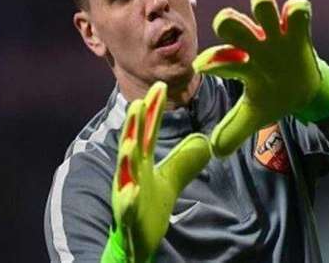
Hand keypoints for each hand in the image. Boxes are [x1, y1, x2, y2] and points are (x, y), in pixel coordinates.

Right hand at [105, 82, 210, 262]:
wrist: (137, 241)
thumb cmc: (148, 206)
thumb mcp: (170, 180)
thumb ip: (184, 160)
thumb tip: (204, 141)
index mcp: (141, 162)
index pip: (148, 130)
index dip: (153, 110)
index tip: (160, 87)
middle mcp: (131, 173)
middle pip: (133, 143)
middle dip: (134, 124)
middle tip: (139, 102)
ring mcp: (127, 193)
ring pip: (124, 172)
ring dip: (125, 156)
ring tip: (129, 140)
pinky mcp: (128, 215)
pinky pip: (126, 206)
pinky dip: (127, 198)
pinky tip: (131, 189)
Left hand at [193, 0, 328, 157]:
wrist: (303, 89)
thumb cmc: (273, 96)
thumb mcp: (255, 115)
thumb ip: (235, 130)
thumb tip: (216, 152)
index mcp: (239, 64)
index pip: (219, 59)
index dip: (212, 61)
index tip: (203, 66)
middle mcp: (252, 45)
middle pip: (232, 24)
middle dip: (230, 22)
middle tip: (227, 24)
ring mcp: (275, 34)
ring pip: (262, 9)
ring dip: (262, 8)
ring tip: (266, 11)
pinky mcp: (298, 30)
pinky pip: (297, 11)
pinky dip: (296, 10)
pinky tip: (296, 13)